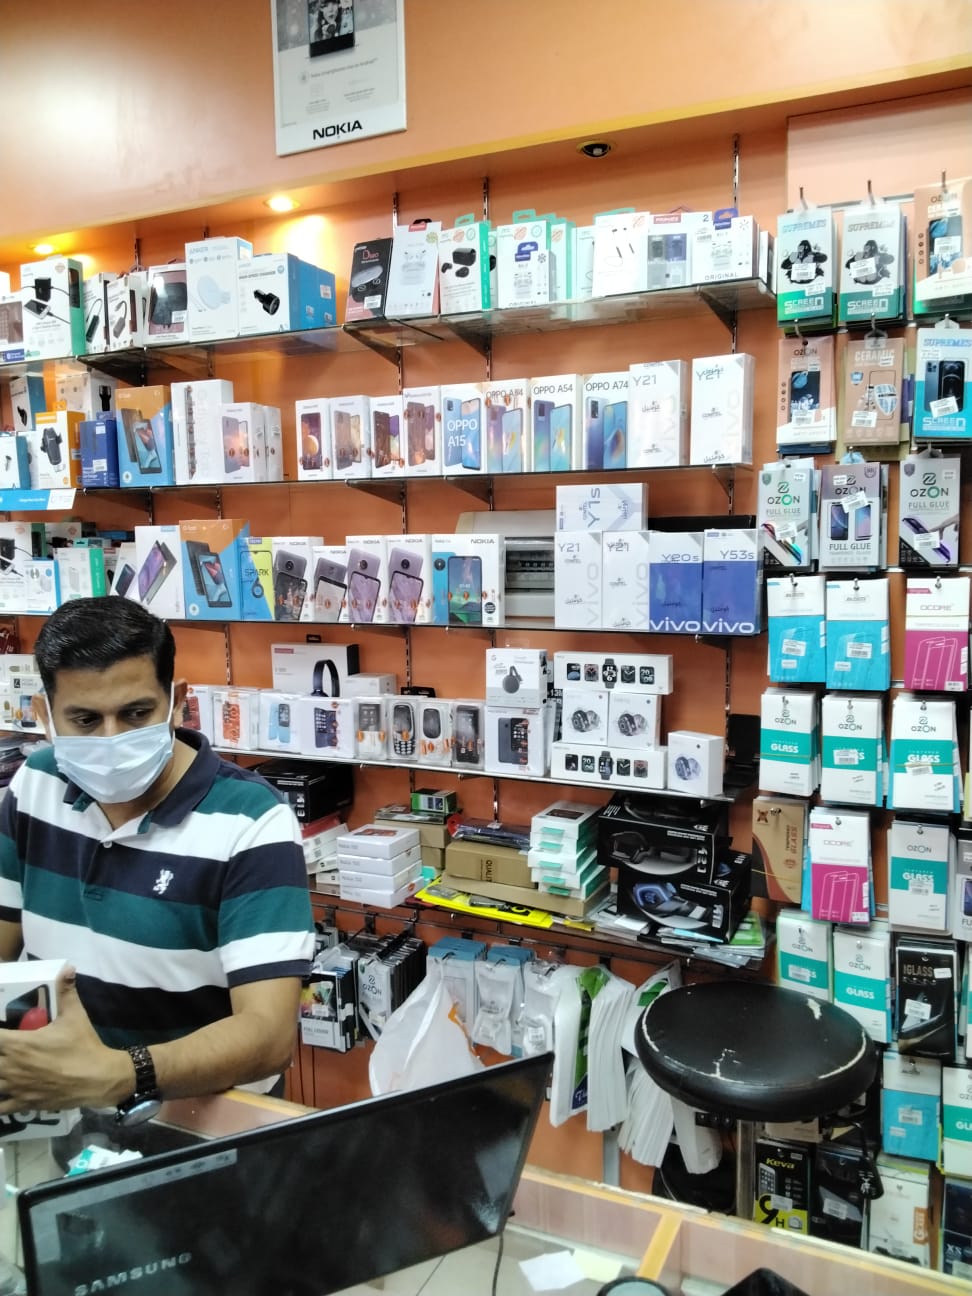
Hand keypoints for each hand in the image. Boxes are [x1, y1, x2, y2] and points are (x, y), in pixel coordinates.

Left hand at [0, 967, 130, 1113]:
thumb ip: (66, 991)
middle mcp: (11, 1067)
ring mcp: (15, 1088)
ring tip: (3, 1069)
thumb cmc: (83, 1046)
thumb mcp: (75, 1015)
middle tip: (3, 1049)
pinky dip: (0, 1102)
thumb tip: (68, 967)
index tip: (1, 1031)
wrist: (98, 1078)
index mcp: (19, 1044)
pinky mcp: (23, 1104)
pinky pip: (0, 1107)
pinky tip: (4, 1092)